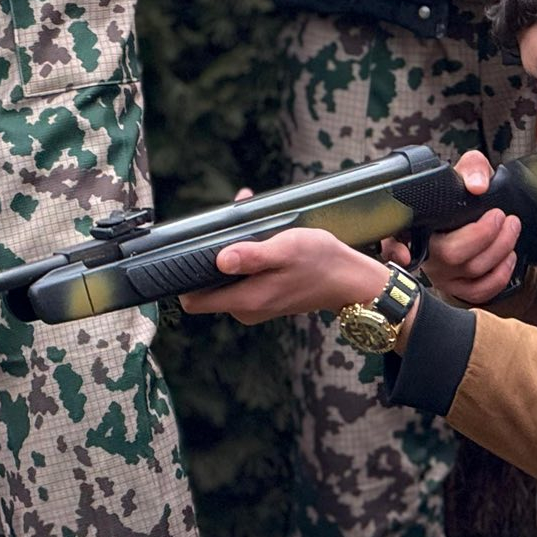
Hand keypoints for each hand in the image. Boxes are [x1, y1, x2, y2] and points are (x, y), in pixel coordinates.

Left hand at [178, 228, 390, 325]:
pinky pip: (242, 278)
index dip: (185, 277)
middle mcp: (246, 308)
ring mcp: (255, 305)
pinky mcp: (265, 297)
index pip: (193, 300)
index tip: (189, 251)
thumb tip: (220, 260)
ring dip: (230, 254)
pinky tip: (260, 237)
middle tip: (225, 229)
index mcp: (246, 300)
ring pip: (225, 280)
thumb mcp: (287, 249)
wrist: (351, 280)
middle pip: (207, 286)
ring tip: (248, 228)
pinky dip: (245, 258)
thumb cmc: (322, 262)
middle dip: (210, 256)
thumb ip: (252, 255)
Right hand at [381, 150, 519, 304]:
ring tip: (511, 226)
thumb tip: (477, 186)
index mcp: (418, 225)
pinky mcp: (458, 289)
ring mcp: (441, 275)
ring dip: (500, 248)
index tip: (404, 255)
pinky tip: (508, 256)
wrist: (483, 215)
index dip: (394, 250)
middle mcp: (425, 253)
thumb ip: (472, 168)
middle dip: (484, 235)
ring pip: (470, 272)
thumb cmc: (467, 196)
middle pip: (450, 255)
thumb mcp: (469, 173)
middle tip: (500, 215)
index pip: (393, 238)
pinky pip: (479, 292)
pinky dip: (500, 275)